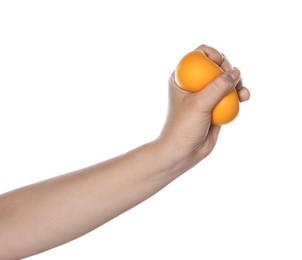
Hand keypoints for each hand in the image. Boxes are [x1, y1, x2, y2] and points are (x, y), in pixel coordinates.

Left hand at [158, 44, 249, 171]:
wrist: (182, 152)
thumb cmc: (183, 127)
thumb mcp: (199, 104)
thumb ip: (217, 87)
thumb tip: (236, 72)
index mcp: (182, 78)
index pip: (198, 55)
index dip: (213, 55)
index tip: (221, 64)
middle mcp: (194, 85)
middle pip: (216, 66)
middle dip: (228, 70)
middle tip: (233, 80)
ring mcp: (205, 96)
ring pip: (225, 82)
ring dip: (237, 83)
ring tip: (242, 92)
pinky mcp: (215, 108)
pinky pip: (230, 97)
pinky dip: (238, 96)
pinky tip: (245, 97)